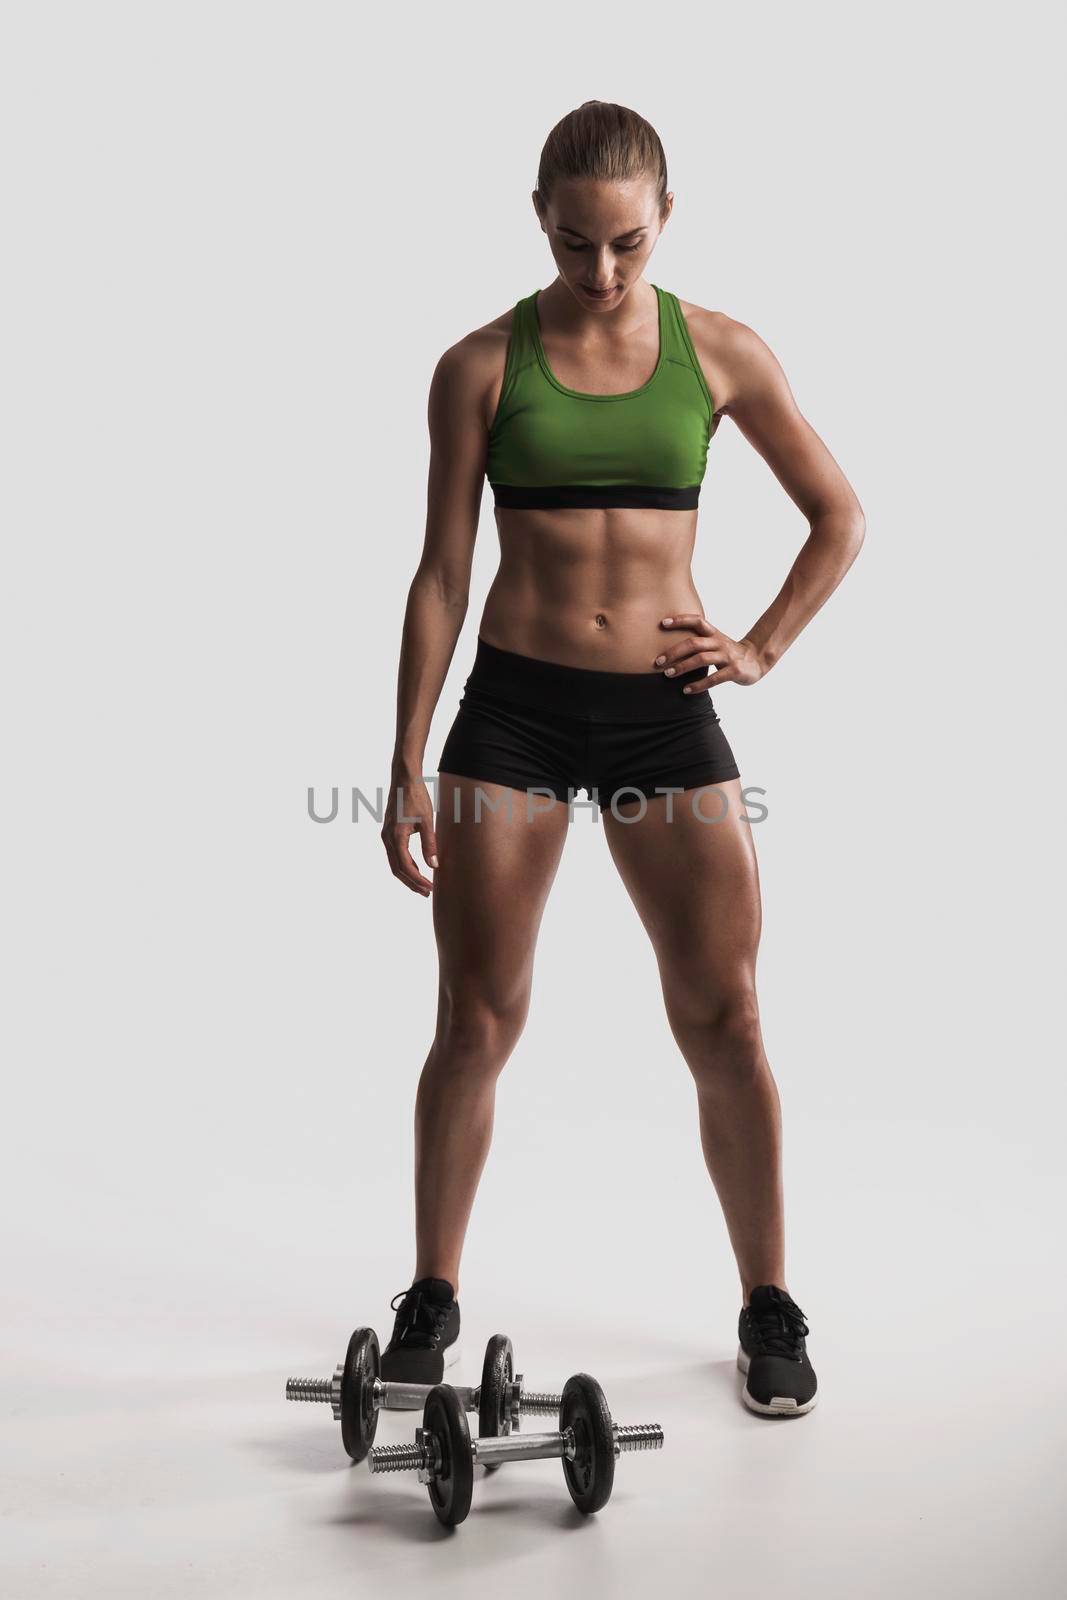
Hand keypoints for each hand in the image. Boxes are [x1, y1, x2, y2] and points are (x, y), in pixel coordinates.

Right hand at [381, 774, 438, 895]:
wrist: (404, 779)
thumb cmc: (416, 797)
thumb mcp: (427, 821)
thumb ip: (430, 844)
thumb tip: (434, 865)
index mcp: (396, 836)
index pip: (405, 866)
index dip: (417, 880)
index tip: (429, 888)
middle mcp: (387, 838)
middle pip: (397, 869)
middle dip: (411, 882)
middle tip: (426, 893)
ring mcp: (386, 835)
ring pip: (394, 862)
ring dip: (408, 875)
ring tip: (422, 885)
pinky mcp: (389, 832)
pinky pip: (395, 854)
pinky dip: (405, 864)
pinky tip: (417, 867)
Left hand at [652, 614, 764, 689]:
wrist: (757, 661)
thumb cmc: (729, 653)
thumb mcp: (715, 643)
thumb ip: (698, 642)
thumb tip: (669, 648)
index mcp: (714, 634)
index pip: (697, 621)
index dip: (680, 620)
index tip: (662, 623)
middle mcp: (719, 643)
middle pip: (694, 643)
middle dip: (674, 652)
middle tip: (658, 661)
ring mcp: (727, 656)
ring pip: (702, 659)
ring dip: (683, 667)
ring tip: (668, 674)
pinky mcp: (734, 671)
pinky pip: (714, 679)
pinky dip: (699, 685)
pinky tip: (686, 690)